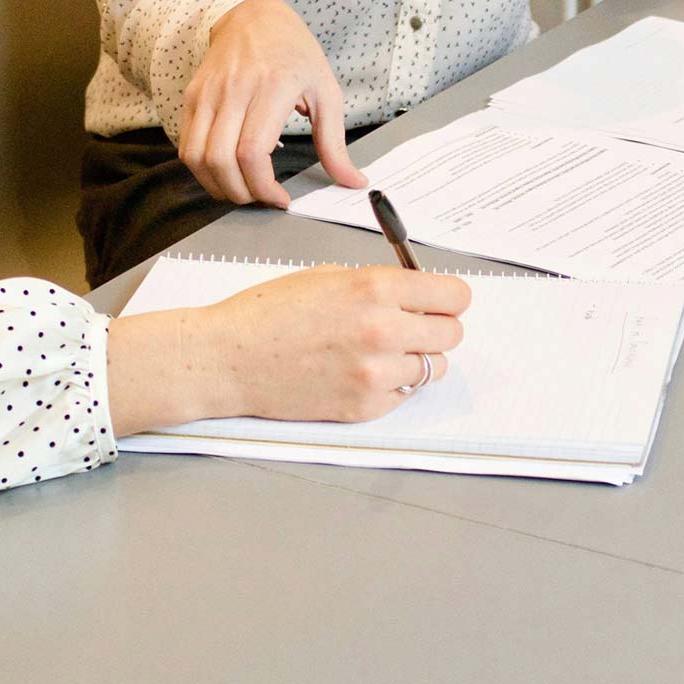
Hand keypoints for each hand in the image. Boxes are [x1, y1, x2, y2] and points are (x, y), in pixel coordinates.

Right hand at [106, 266, 470, 434]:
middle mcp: (383, 330)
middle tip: (412, 327)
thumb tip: (417, 295)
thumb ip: (378, 285)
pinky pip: (404, 395)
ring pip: (433, 368)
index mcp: (375, 288)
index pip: (454, 296)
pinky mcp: (365, 407)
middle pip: (452, 333)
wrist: (229, 358)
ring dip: (417, 359)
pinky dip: (392, 386)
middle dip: (435, 328)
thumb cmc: (268, 313)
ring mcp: (376, 373)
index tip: (441, 302)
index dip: (449, 298)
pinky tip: (360, 373)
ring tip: (382, 352)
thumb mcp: (328, 277)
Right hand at [179, 0, 369, 207]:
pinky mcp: (192, 96)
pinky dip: (202, 169)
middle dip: (240, 193)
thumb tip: (353, 181)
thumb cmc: (295, 54)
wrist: (255, 17)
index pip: (252, 152)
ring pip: (196, 157)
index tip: (280, 198)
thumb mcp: (326, 92)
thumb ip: (335, 143)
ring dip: (217, 185)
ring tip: (241, 189)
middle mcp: (234, 90)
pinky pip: (186, 145)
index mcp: (272, 88)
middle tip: (260, 198)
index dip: (263, 187)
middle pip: (221, 161)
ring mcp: (208, 93)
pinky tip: (224, 171)